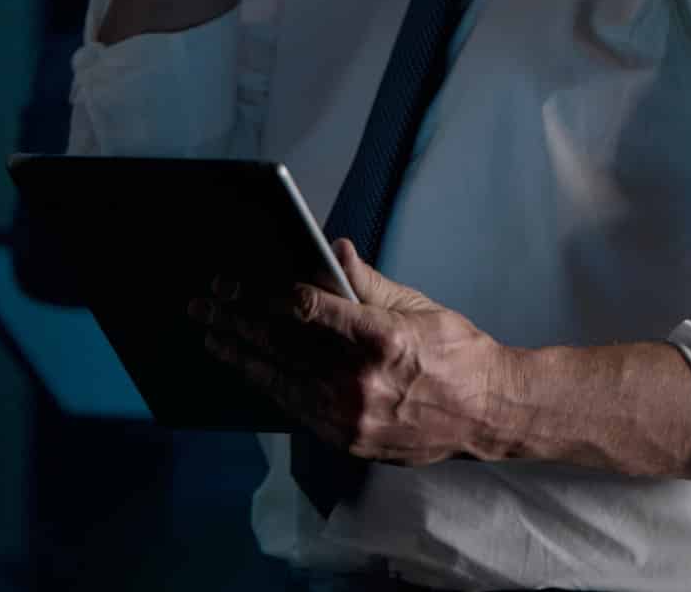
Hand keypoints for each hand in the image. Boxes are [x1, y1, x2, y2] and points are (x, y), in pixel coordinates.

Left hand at [191, 238, 506, 465]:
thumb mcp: (419, 308)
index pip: (307, 310)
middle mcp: (361, 379)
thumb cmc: (456, 353)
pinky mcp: (346, 439)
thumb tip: (334, 250)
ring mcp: (351, 415)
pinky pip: (295, 407)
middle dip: (236, 321)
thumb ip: (369, 284)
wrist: (486, 413)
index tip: (233, 285)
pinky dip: (268, 385)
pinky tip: (249, 369)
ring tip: (211, 337)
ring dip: (240, 355)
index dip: (261, 295)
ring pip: (280, 379)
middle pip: (282, 344)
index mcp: (383, 337)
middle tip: (204, 306)